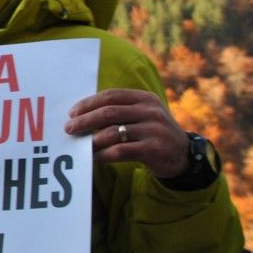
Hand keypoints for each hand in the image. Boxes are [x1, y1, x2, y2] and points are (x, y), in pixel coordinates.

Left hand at [64, 88, 187, 179]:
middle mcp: (151, 111)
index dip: (89, 103)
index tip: (72, 113)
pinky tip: (93, 157)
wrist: (183, 155)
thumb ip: (120, 110)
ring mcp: (154, 130)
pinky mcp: (154, 149)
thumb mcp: (143, 114)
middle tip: (69, 129)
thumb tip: (82, 114)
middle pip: (109, 112)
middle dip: (85, 120)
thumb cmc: (153, 132)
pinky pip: (121, 151)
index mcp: (145, 98)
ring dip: (91, 139)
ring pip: (113, 132)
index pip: (111, 95)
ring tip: (79, 145)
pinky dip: (103, 154)